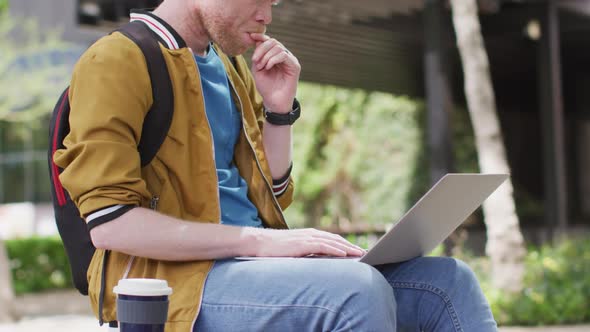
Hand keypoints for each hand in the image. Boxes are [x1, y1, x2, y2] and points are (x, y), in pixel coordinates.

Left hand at [250, 33, 300, 112]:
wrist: (274, 102)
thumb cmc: (266, 87)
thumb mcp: (257, 69)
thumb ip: (257, 55)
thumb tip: (257, 40)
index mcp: (275, 56)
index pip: (270, 41)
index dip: (261, 37)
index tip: (251, 36)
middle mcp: (284, 56)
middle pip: (273, 42)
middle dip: (261, 49)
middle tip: (255, 60)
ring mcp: (290, 60)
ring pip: (278, 47)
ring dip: (266, 56)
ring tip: (261, 66)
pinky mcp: (294, 66)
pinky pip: (284, 55)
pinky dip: (273, 59)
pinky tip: (268, 67)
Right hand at [250, 228, 365, 256]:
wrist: (259, 243)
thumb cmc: (274, 249)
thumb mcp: (294, 250)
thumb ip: (307, 251)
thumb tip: (319, 260)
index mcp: (309, 235)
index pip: (332, 239)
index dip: (346, 244)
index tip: (357, 250)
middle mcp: (311, 234)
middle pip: (336, 239)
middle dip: (351, 246)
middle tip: (364, 252)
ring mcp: (307, 237)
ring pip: (332, 242)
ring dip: (347, 248)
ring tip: (359, 254)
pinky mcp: (302, 243)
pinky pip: (323, 246)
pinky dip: (335, 250)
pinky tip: (344, 255)